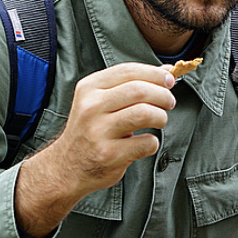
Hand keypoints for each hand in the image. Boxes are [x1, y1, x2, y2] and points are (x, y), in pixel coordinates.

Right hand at [15, 63, 175, 237]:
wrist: (67, 166)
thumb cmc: (91, 130)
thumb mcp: (100, 101)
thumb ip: (130, 85)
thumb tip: (166, 71)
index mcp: (89, 88)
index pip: (128, 71)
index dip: (154, 74)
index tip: (170, 79)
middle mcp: (91, 107)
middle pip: (139, 90)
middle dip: (163, 95)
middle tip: (169, 102)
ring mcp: (99, 131)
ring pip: (145, 113)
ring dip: (161, 117)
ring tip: (160, 120)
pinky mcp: (110, 154)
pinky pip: (146, 143)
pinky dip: (153, 142)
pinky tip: (145, 143)